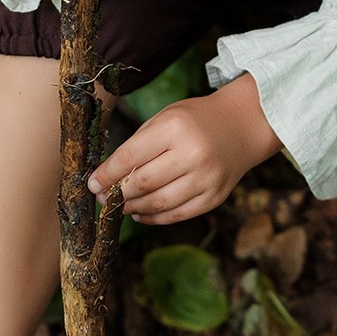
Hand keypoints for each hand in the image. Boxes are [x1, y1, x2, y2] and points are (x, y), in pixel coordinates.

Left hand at [87, 83, 268, 226]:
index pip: (130, 157)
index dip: (107, 174)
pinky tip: (140, 212)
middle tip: (102, 197)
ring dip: (132, 208)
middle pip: (142, 183)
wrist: (245, 125)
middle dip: (116, 194)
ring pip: (158, 204)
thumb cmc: (197, 119)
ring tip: (119, 205)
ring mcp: (206, 179)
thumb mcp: (166, 118)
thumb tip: (107, 176)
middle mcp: (192, 154)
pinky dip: (154, 217)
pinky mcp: (214, 197)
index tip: (92, 184)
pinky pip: (177, 215)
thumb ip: (139, 144)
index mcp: (175, 128)